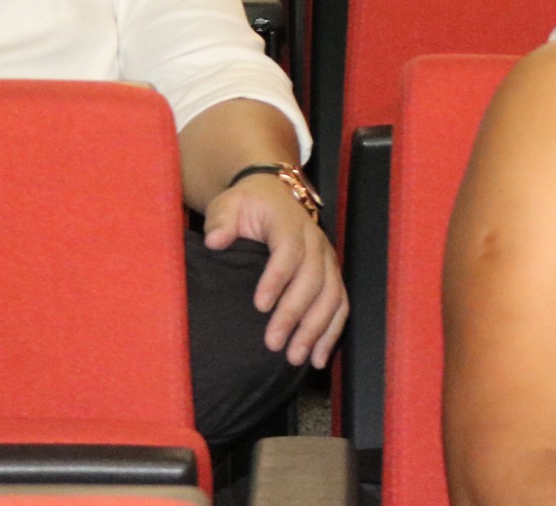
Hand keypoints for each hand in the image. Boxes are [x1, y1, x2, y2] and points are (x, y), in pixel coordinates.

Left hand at [202, 175, 346, 367]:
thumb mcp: (228, 204)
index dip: (278, 277)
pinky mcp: (331, 274)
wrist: (273, 197)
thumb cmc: (247, 205)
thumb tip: (216, 241)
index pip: (289, 249)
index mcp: (289, 223)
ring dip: (316, 328)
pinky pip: (340, 304)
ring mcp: (327, 259)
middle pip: (314, 278)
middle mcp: (316, 241)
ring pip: (332, 294)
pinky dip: (332, 332)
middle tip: (274, 344)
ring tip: (296, 358)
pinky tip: (317, 358)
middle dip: (295, 313)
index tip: (260, 306)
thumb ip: (221, 220)